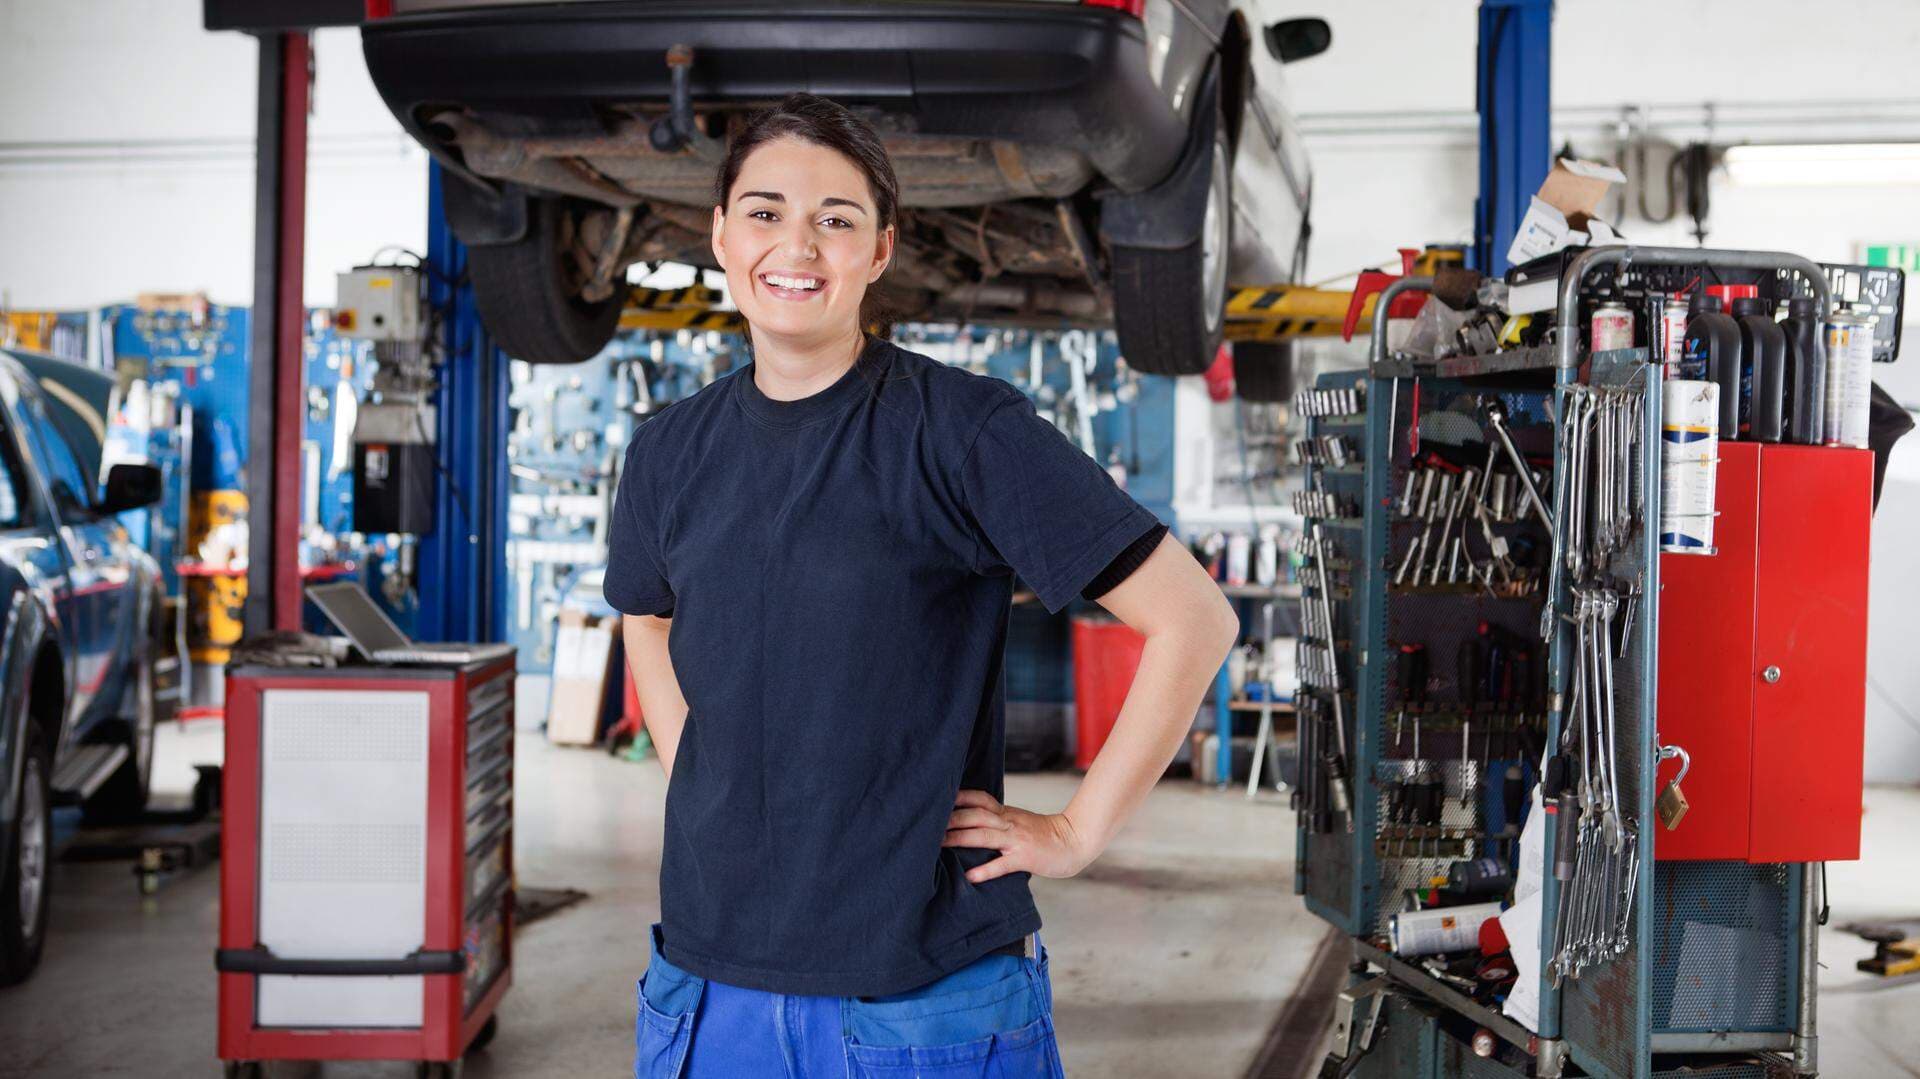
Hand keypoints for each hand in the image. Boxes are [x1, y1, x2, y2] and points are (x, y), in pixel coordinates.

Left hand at [942, 789, 1098, 883]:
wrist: (1074, 840)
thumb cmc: (1044, 834)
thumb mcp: (1019, 821)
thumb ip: (999, 820)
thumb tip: (974, 824)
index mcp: (1007, 813)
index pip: (980, 799)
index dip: (959, 798)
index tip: (938, 799)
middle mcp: (1009, 823)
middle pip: (976, 815)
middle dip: (952, 818)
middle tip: (929, 824)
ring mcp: (1016, 840)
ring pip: (984, 835)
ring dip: (960, 838)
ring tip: (940, 844)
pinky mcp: (1024, 858)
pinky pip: (1002, 864)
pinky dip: (985, 869)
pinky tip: (971, 876)